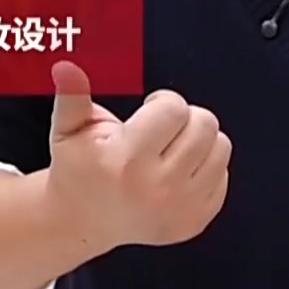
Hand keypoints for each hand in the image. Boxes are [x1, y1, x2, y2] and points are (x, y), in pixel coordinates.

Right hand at [43, 62, 230, 250]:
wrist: (81, 221)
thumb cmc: (76, 169)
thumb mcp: (67, 130)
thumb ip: (72, 95)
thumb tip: (66, 67)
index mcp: (126, 161)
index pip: (174, 108)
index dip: (163, 101)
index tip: (148, 111)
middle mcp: (156, 188)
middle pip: (204, 124)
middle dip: (185, 116)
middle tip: (162, 128)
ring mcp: (178, 208)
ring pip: (221, 147)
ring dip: (199, 139)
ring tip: (172, 146)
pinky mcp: (193, 222)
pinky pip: (223, 175)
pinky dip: (205, 166)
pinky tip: (177, 170)